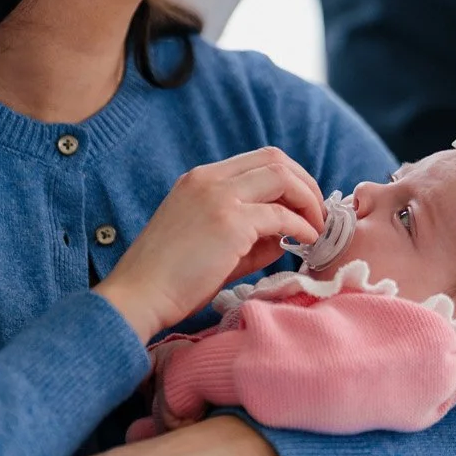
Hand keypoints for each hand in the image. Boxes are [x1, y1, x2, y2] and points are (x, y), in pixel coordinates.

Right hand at [97, 150, 324, 342]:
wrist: (137, 296)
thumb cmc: (168, 279)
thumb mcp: (210, 245)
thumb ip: (249, 236)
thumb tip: (285, 235)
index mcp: (200, 179)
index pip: (258, 160)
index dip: (290, 179)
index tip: (303, 205)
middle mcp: (209, 180)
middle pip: (275, 159)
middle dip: (306, 183)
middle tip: (318, 214)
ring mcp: (219, 197)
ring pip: (283, 177)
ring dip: (308, 200)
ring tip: (317, 228)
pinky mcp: (229, 223)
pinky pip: (281, 216)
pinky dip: (301, 226)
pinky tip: (306, 243)